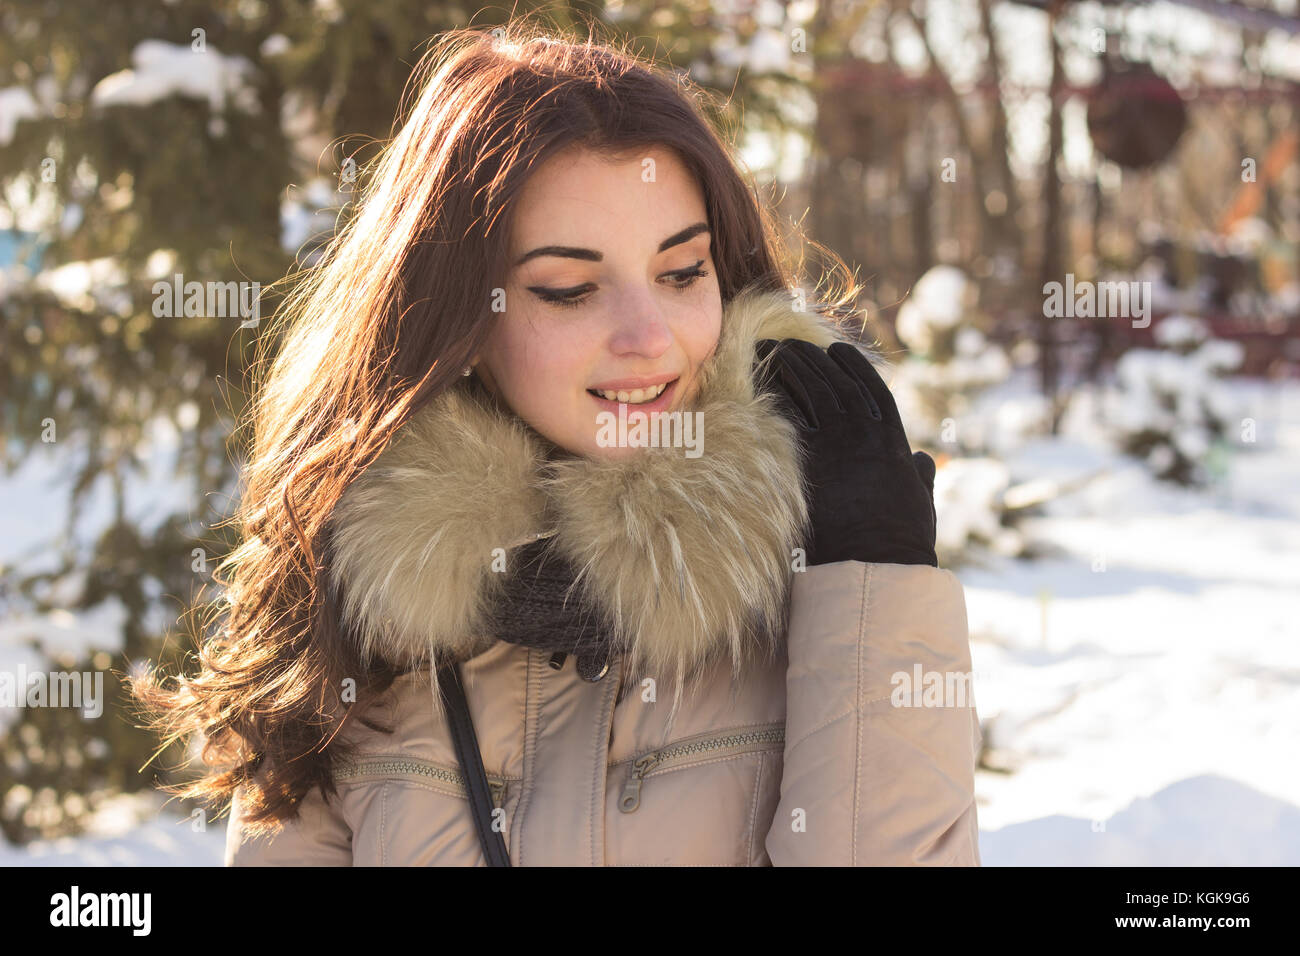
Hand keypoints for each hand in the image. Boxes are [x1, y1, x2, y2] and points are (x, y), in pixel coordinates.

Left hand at [754, 338, 936, 567]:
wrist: (877, 559)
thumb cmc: (901, 538)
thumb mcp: (920, 500)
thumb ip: (920, 476)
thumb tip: (923, 462)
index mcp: (893, 440)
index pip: (873, 390)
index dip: (853, 367)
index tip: (836, 351)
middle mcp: (866, 432)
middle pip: (836, 382)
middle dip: (812, 359)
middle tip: (790, 344)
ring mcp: (839, 442)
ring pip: (812, 390)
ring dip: (791, 365)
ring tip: (771, 349)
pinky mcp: (811, 457)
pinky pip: (789, 414)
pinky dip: (777, 392)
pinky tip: (763, 379)